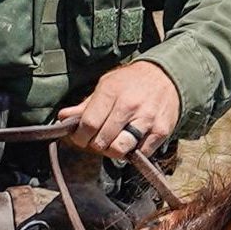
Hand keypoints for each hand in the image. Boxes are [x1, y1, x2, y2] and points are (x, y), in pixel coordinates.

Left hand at [60, 60, 182, 164]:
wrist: (167, 77)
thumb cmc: (132, 82)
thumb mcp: (107, 85)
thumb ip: (86, 104)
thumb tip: (63, 117)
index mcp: (111, 92)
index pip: (88, 124)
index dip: (80, 136)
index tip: (81, 137)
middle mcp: (129, 106)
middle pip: (102, 140)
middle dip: (95, 145)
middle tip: (97, 140)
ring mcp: (146, 119)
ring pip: (120, 149)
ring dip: (112, 151)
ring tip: (113, 143)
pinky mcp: (161, 130)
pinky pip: (141, 152)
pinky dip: (133, 152)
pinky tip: (131, 142)